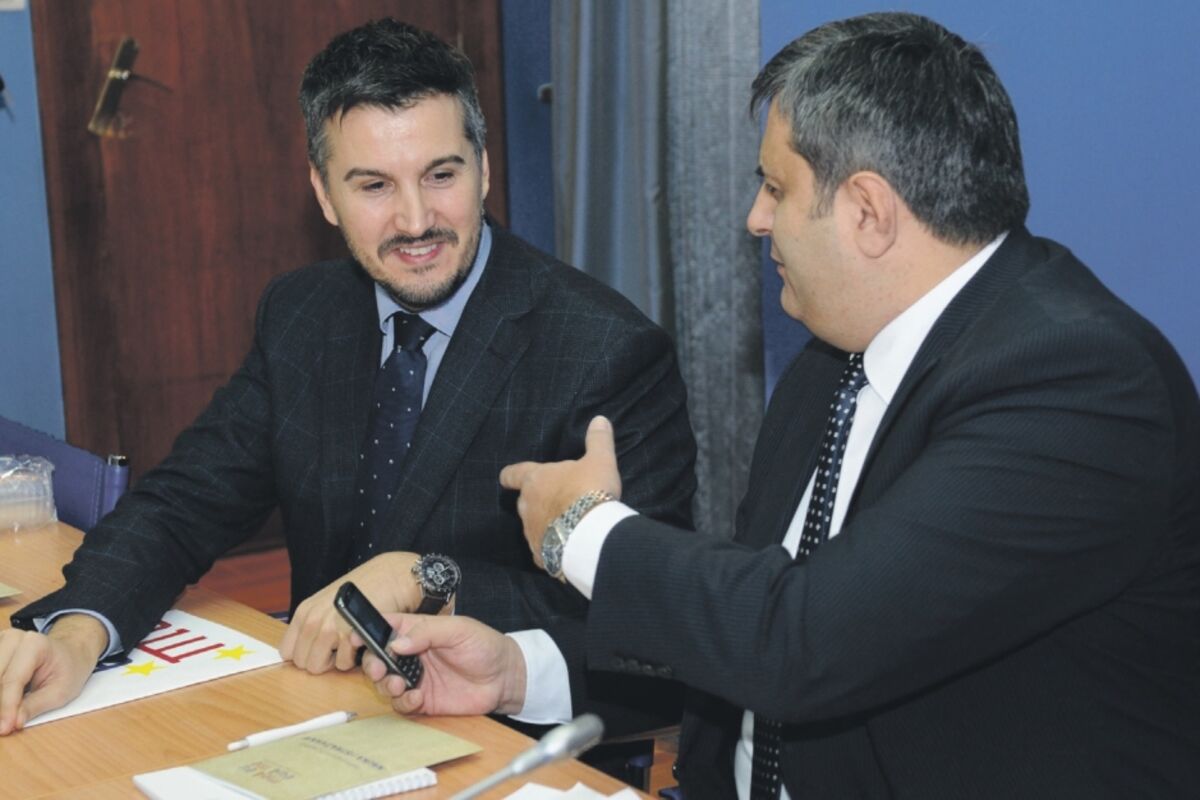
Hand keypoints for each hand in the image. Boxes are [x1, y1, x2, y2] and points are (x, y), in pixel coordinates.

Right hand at [0, 615, 106, 734]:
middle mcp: (14, 638)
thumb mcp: (60, 692)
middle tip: (3, 726)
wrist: (72, 652)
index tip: (4, 728)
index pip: (11, 681)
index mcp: (35, 644)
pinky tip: (3, 705)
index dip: (6, 707)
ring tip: (4, 717)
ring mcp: (2, 641)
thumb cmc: (69, 670)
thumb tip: (11, 723)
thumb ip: (34, 706)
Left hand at [280, 551, 423, 673]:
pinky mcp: (348, 636)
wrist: (390, 577)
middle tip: (337, 649)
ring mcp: (329, 629)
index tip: (317, 652)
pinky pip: (342, 664)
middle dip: (319, 660)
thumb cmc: (364, 589)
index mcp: (304, 611)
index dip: (302, 655)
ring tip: (349, 645)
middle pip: (302, 662)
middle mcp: (312, 620)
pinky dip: (353, 659)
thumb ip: (314, 623)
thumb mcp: (329, 602)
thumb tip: (302, 651)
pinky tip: (360, 643)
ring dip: (335, 661)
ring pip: (318, 666)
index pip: (286, 650)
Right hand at [354, 613, 526, 715]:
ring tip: (401, 685)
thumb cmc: (484, 645)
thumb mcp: (458, 630)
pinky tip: (417, 698)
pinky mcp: (423, 700)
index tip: (355, 639)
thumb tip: (397, 643)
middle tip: (381, 670)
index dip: (365, 631)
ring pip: (384, 683)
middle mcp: (411, 654)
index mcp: (416, 631)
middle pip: (376, 658)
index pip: (384, 627)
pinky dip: (403, 703)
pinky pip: (401, 704)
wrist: (505, 678)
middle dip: (372, 664)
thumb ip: (428, 632)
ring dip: (386, 685)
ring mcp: (415, 678)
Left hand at [499, 415, 621, 569]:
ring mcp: (531, 532)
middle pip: (524, 501)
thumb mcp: (600, 461)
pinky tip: (566, 546)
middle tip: (556, 500)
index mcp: (535, 480)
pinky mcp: (540, 554)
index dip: (510, 475)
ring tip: (566, 525)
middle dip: (536, 500)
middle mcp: (527, 506)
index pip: (513, 474)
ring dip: (545, 524)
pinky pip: (543, 548)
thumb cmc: (589, 490)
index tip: (506, 478)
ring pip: (533, 525)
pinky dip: (553, 546)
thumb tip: (600, 419)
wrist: (589, 533)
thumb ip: (598, 440)